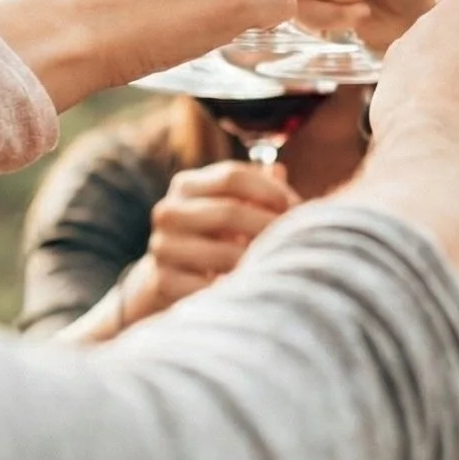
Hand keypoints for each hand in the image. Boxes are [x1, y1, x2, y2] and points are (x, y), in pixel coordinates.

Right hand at [118, 160, 296, 324]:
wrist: (169, 280)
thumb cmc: (214, 238)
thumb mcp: (232, 208)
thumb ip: (257, 189)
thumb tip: (279, 171)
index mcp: (186, 185)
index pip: (232, 176)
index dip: (269, 190)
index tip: (293, 208)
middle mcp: (168, 212)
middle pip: (230, 212)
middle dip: (270, 227)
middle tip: (296, 240)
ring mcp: (162, 247)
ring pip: (226, 253)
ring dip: (258, 261)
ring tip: (277, 265)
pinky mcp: (163, 282)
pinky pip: (213, 287)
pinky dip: (238, 288)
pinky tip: (251, 288)